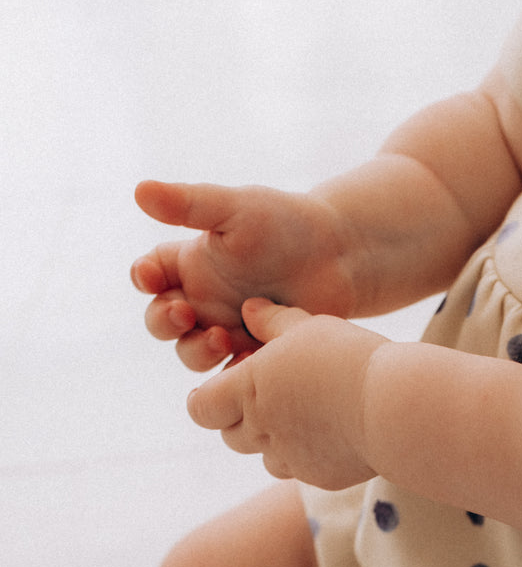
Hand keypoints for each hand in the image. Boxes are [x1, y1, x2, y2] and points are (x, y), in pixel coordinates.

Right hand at [131, 179, 352, 372]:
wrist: (338, 256)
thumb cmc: (285, 224)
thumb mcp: (236, 209)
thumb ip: (189, 205)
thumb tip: (139, 190)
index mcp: (191, 263)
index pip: (150, 275)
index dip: (144, 278)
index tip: (149, 277)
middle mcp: (202, 300)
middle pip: (162, 323)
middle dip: (165, 322)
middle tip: (186, 314)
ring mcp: (226, 330)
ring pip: (192, 354)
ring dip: (197, 350)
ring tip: (221, 338)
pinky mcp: (253, 355)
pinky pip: (233, 376)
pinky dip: (235, 374)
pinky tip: (248, 361)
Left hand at [185, 298, 380, 489]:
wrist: (393, 408)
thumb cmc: (350, 359)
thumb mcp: (308, 326)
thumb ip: (272, 321)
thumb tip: (248, 310)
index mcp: (250, 389)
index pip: (201, 407)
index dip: (205, 400)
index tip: (220, 390)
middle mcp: (262, 429)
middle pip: (229, 435)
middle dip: (239, 419)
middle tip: (265, 400)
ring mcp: (291, 458)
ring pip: (264, 458)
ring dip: (273, 442)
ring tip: (301, 418)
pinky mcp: (320, 478)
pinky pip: (301, 471)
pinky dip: (307, 456)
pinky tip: (332, 435)